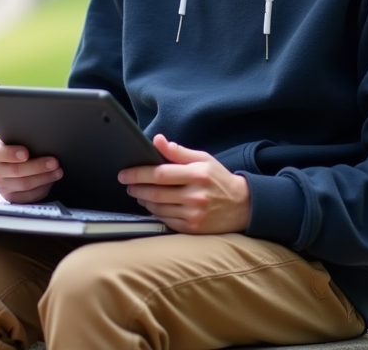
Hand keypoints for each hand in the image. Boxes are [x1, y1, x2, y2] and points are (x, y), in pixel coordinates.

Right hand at [0, 137, 62, 203]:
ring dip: (44, 178)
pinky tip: (51, 181)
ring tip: (58, 172)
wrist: (17, 162)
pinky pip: (28, 196)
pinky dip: (42, 188)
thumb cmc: (21, 146)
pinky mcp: (11, 197)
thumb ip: (24, 138)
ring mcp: (1, 185)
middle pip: (15, 170)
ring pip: (24, 184)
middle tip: (54, 162)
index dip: (11, 153)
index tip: (26, 153)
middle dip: (37, 166)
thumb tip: (42, 138)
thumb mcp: (18, 139)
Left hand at [119, 134, 251, 234]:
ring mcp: (194, 214)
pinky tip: (152, 205)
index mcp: (197, 175)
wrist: (242, 206)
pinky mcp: (193, 228)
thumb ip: (178, 151)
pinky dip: (155, 212)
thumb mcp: (203, 159)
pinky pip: (166, 220)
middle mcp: (195, 196)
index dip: (138, 174)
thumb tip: (157, 140)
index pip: (160, 174)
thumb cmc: (220, 179)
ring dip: (143, 200)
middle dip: (136, 188)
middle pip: (155, 192)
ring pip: (158, 208)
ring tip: (138, 193)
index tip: (125, 173)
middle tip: (127, 184)